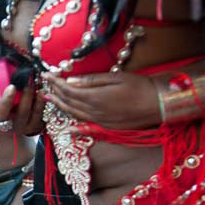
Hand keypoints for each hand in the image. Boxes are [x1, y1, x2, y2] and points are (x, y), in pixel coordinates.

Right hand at [0, 83, 45, 135]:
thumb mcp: (1, 98)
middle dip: (6, 100)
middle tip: (12, 86)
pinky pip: (37, 114)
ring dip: (26, 97)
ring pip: (22, 113)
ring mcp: (18, 126)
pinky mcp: (32, 126)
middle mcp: (4, 123)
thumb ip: (1, 85)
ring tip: (29, 84)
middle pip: (2, 115)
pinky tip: (41, 91)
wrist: (22, 123)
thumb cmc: (8, 106)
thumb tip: (3, 65)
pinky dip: (39, 102)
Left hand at [43, 72, 161, 129]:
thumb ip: (92, 81)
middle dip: (55, 94)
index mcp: (96, 97)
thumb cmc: (140, 87)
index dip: (56, 82)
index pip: (68, 90)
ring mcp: (101, 122)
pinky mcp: (108, 128)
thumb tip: (71, 81)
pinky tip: (68, 130)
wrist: (160, 105)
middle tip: (44, 86)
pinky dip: (75, 128)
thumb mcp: (116, 77)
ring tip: (50, 100)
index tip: (46, 75)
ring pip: (75, 115)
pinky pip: (87, 128)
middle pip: (69, 103)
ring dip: (61, 107)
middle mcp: (95, 112)